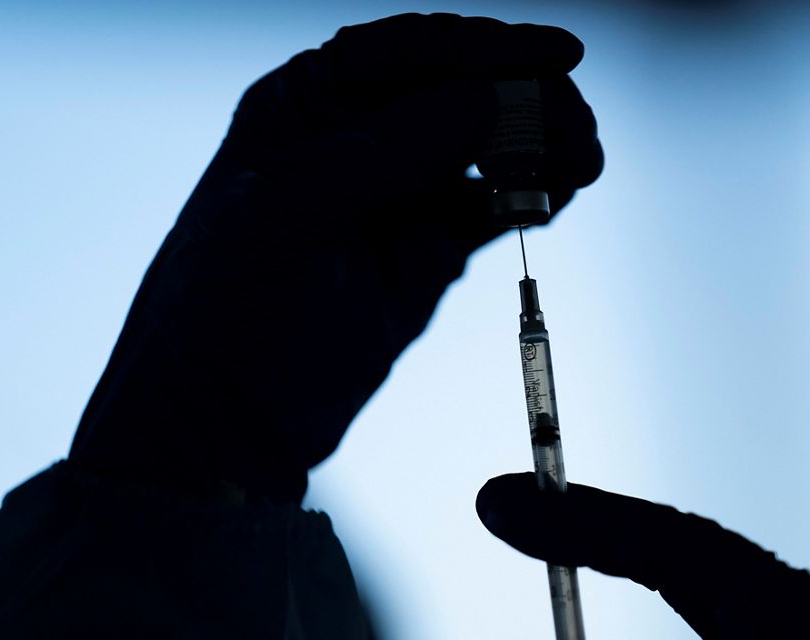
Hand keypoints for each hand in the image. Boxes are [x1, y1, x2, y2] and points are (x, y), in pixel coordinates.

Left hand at [69, 14, 602, 500]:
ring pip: (484, 150)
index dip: (484, 45)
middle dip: (523, 99)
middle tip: (578, 125)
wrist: (224, 424)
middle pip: (457, 93)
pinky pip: (490, 210)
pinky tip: (561, 194)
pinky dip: (529, 199)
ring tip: (585, 159)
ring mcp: (394, 200)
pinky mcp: (426, 256)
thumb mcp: (293, 212)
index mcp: (304, 106)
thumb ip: (387, 150)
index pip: (405, 50)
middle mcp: (353, 140)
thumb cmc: (225, 308)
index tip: (558, 54)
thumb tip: (485, 98)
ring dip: (538, 147)